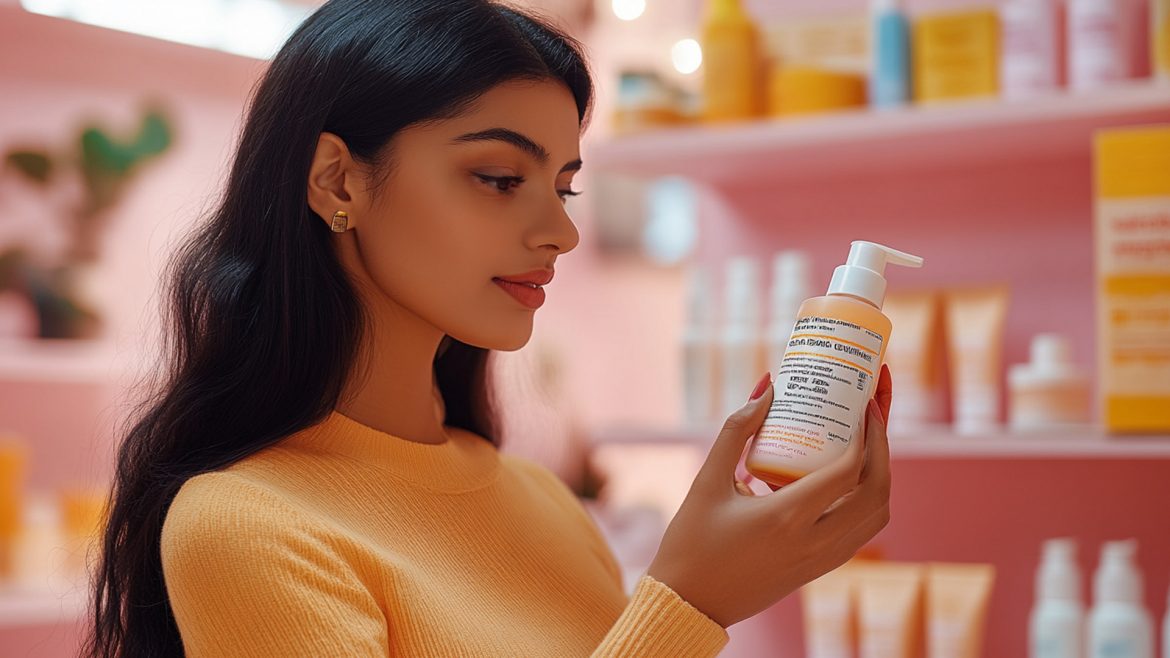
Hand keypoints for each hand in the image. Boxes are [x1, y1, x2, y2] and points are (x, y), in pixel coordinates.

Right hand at [647, 365, 892, 627]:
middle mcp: (812, 542)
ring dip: (879, 478)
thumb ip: (737, 430)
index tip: (864, 403)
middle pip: (876, 493)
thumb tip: (768, 387)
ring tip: (865, 444)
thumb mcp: (707, 480)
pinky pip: (858, 533)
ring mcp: (819, 561)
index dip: (866, 432)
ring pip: (875, 517)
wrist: (688, 603)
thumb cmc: (690, 542)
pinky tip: (843, 479)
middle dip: (883, 450)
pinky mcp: (817, 571)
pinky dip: (863, 502)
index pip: (848, 471)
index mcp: (786, 518)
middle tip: (873, 416)